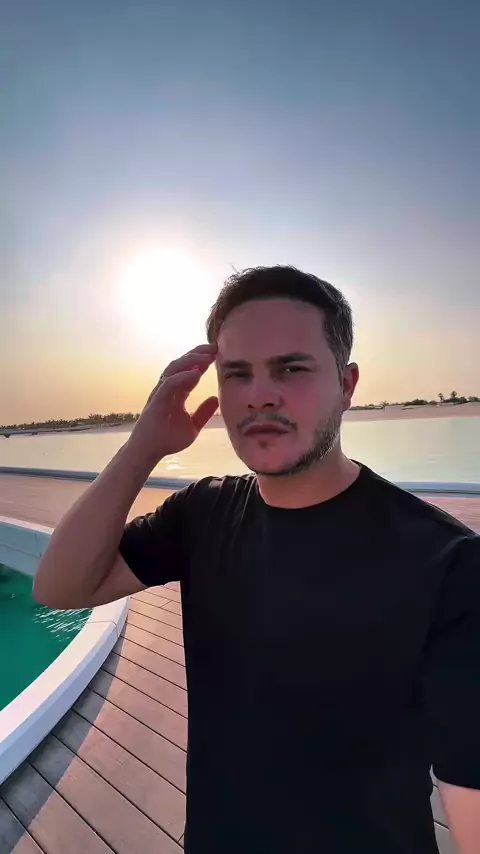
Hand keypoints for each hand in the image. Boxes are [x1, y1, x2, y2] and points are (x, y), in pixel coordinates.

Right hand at [126, 344, 217, 466]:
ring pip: (174, 369)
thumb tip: (216, 398)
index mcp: (177, 392)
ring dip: (191, 360)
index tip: (218, 353)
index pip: (190, 370)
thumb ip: (204, 412)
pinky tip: (196, 373)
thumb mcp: (193, 426)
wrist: (149, 452)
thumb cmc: (167, 440)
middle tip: (215, 347)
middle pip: (182, 364)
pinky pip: (169, 384)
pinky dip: (182, 377)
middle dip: (198, 353)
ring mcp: (161, 393)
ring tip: (207, 356)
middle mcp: (168, 388)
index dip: (203, 361)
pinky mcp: (156, 401)